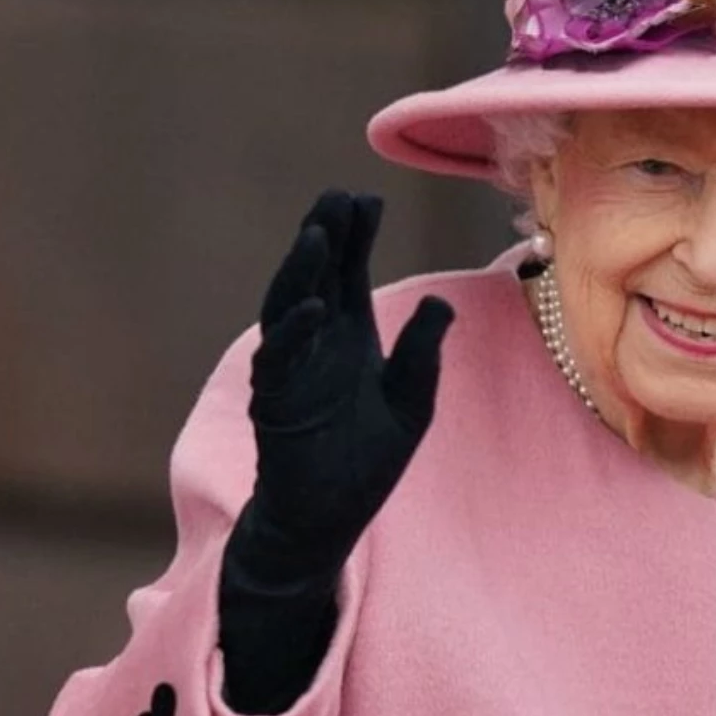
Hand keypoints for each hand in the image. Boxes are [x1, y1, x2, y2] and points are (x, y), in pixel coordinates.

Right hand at [244, 189, 454, 576]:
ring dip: (301, 271)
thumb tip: (440, 302)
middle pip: (315, 278)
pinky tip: (315, 307)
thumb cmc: (366, 462)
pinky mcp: (276, 404)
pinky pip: (279, 361)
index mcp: (350, 339)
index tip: (367, 198)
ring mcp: (291, 372)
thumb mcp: (411, 402)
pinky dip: (294, 333)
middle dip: (325, 237)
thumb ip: (422, 353)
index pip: (348, 274)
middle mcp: (316, 346)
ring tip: (319, 235)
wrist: (329, 519)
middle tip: (337, 196)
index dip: (355, 237)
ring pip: (288, 307)